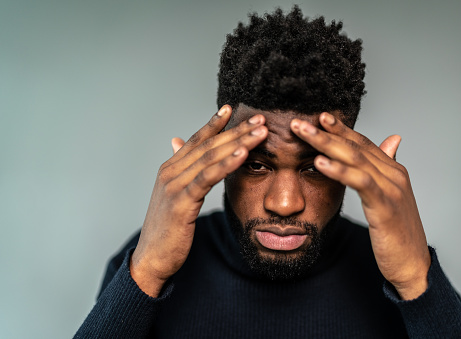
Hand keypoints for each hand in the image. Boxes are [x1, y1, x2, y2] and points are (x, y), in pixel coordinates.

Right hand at [131, 105, 267, 296]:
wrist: (152, 257)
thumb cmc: (167, 228)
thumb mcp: (174, 194)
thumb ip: (180, 168)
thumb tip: (177, 142)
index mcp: (170, 168)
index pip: (197, 140)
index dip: (215, 123)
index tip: (232, 108)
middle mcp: (171, 171)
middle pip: (208, 144)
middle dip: (236, 130)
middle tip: (259, 118)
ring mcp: (174, 185)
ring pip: (210, 157)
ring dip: (238, 142)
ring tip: (260, 132)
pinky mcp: (181, 201)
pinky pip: (207, 177)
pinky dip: (226, 164)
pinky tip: (243, 154)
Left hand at [291, 112, 430, 299]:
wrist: (412, 264)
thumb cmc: (397, 232)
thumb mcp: (389, 196)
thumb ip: (386, 167)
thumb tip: (393, 140)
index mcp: (392, 170)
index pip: (362, 143)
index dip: (340, 129)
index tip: (319, 117)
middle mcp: (393, 174)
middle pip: (354, 146)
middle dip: (326, 131)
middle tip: (300, 121)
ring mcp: (391, 188)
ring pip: (355, 158)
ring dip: (326, 144)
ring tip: (304, 133)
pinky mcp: (385, 206)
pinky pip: (360, 182)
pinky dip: (339, 170)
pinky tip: (320, 163)